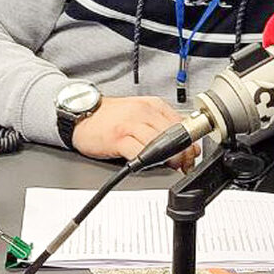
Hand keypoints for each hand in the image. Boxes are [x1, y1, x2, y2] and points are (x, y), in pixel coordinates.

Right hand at [70, 95, 196, 169]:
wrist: (81, 114)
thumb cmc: (109, 117)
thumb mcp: (140, 116)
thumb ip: (161, 127)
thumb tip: (185, 146)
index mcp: (152, 105)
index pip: (181, 124)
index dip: (190, 143)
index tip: (192, 155)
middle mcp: (144, 112)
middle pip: (173, 134)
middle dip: (183, 153)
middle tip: (183, 165)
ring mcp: (130, 124)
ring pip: (160, 142)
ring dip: (169, 159)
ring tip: (171, 168)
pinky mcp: (118, 138)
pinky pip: (139, 151)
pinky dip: (148, 161)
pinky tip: (149, 165)